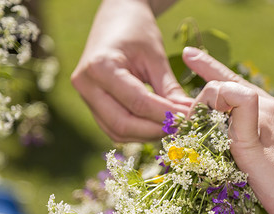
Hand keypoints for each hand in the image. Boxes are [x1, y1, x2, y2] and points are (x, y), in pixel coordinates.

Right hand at [71, 0, 191, 141]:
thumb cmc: (137, 30)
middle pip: (122, 124)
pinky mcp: (92, 105)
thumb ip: (169, 89)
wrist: (116, 18)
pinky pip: (114, 127)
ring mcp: (86, 97)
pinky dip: (137, 131)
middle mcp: (86, 85)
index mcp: (100, 67)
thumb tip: (186, 117)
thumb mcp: (156, 56)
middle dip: (155, 130)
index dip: (164, 115)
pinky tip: (156, 125)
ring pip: (117, 131)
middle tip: (181, 128)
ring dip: (146, 135)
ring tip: (171, 127)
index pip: (137, 102)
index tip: (188, 119)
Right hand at [183, 47, 273, 213]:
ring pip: (244, 94)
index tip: (188, 125)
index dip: (200, 102)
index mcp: (265, 110)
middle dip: (209, 68)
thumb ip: (241, 116)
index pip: (222, 89)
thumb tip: (222, 90)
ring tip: (200, 65)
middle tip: (189, 56)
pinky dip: (234, 102)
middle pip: (235, 82)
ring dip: (221, 85)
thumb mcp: (253, 153)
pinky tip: (228, 104)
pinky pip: (254, 108)